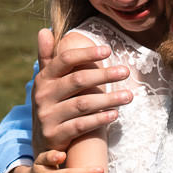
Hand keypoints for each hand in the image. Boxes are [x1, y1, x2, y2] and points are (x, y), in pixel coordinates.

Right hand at [31, 28, 131, 152]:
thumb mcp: (45, 82)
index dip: (86, 53)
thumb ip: (47, 57)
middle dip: (104, 75)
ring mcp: (48, 116)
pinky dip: (99, 119)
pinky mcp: (55, 135)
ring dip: (108, 99)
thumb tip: (44, 30)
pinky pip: (81, 125)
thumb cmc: (51, 104)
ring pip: (82, 104)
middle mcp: (43, 96)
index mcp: (43, 79)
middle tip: (126, 71)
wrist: (43, 142)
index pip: (65, 60)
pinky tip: (115, 114)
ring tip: (129, 95)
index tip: (108, 50)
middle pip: (77, 81)